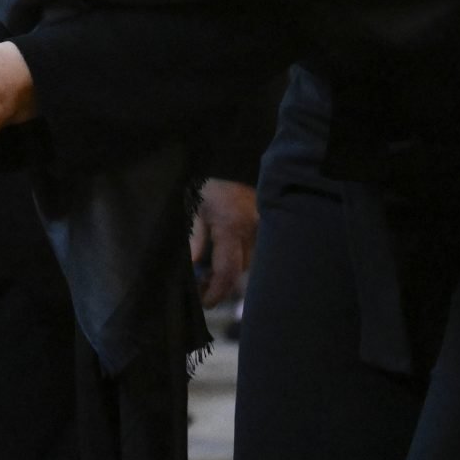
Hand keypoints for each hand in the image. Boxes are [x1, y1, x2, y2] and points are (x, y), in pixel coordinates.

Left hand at [191, 177, 258, 307]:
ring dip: (234, 265)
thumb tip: (193, 268)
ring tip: (211, 268)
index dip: (216, 292)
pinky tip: (228, 249)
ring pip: (252, 258)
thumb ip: (194, 239)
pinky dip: (243, 251)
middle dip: (223, 279)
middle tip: (203, 285)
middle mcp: (253, 229)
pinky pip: (257, 244)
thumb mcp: (192, 207)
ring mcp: (263, 223)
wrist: (227, 155)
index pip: (228, 272)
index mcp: (232, 227)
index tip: (206, 304)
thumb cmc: (205, 180)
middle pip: (242, 269)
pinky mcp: (267, 218)